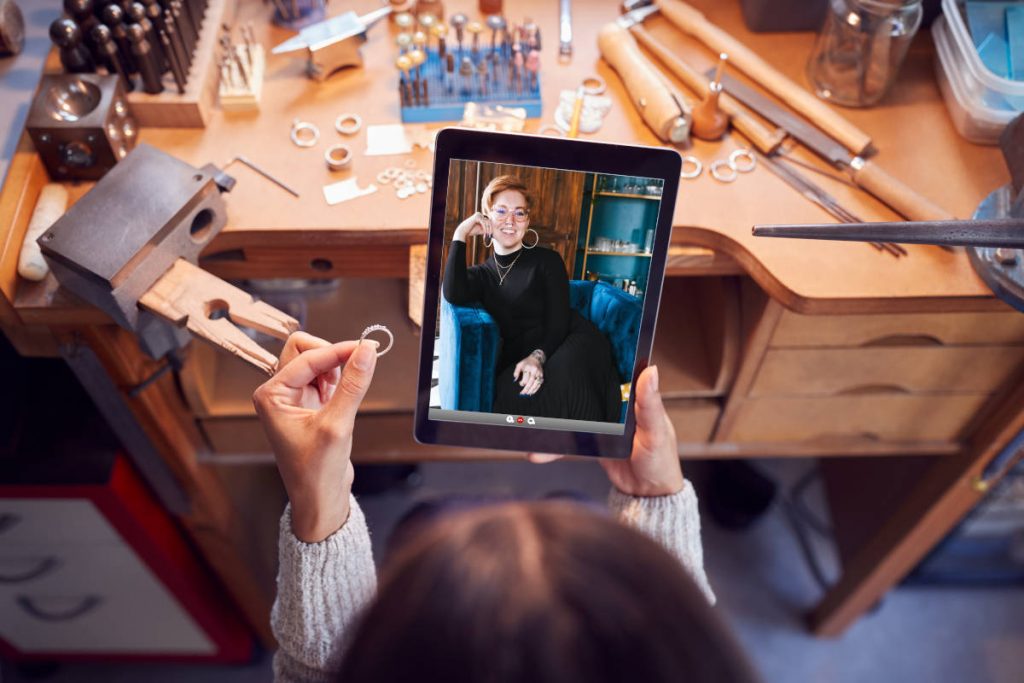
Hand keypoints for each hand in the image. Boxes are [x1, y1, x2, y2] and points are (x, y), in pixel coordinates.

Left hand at [252, 332, 377, 541]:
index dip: (337, 350)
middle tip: (355, 366)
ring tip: (345, 394)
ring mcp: (294, 397)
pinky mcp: (310, 403)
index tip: (365, 346)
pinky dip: (339, 380)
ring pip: (316, 361)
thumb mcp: (337, 425)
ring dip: (336, 368)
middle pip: (304, 350)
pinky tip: (344, 400)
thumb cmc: (315, 472)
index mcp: (271, 395)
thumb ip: (352, 385)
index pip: (306, 357)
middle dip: (331, 355)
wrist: (319, 499)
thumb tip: (366, 352)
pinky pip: (325, 377)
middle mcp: (278, 393)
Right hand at [453, 211, 490, 241]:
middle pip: (488, 221)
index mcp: (479, 215)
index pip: (487, 221)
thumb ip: (485, 227)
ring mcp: (478, 215)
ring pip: (486, 222)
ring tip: (489, 234)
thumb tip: (493, 229)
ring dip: (488, 229)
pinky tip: (485, 232)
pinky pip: (483, 223)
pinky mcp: (477, 217)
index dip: (490, 227)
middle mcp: (479, 214)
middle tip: (491, 234)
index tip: (491, 233)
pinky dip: (485, 228)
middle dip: (490, 228)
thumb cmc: (471, 230)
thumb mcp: (480, 228)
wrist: (463, 230)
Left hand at [513, 354, 543, 395]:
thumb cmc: (526, 363)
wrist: (536, 359)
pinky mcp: (542, 376)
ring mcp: (539, 374)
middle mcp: (534, 370)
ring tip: (527, 394)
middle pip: (531, 381)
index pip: (526, 377)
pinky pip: (539, 384)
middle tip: (522, 393)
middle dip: (526, 388)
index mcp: (528, 367)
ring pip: (536, 383)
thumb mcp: (519, 364)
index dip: (522, 382)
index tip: (520, 384)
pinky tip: (532, 392)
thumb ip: (516, 371)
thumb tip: (515, 379)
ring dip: (531, 390)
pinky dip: (535, 389)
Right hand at [528, 366, 682, 496]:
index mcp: (635, 397)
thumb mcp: (656, 431)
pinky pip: (570, 440)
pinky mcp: (593, 442)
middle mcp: (618, 406)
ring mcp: (603, 423)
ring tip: (533, 419)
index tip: (577, 344)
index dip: (600, 356)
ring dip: (555, 419)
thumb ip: (650, 404)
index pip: (617, 370)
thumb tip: (650, 369)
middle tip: (543, 380)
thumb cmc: (661, 461)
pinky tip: (538, 450)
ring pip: (576, 415)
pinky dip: (554, 446)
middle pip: (590, 391)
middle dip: (567, 388)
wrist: (648, 494)